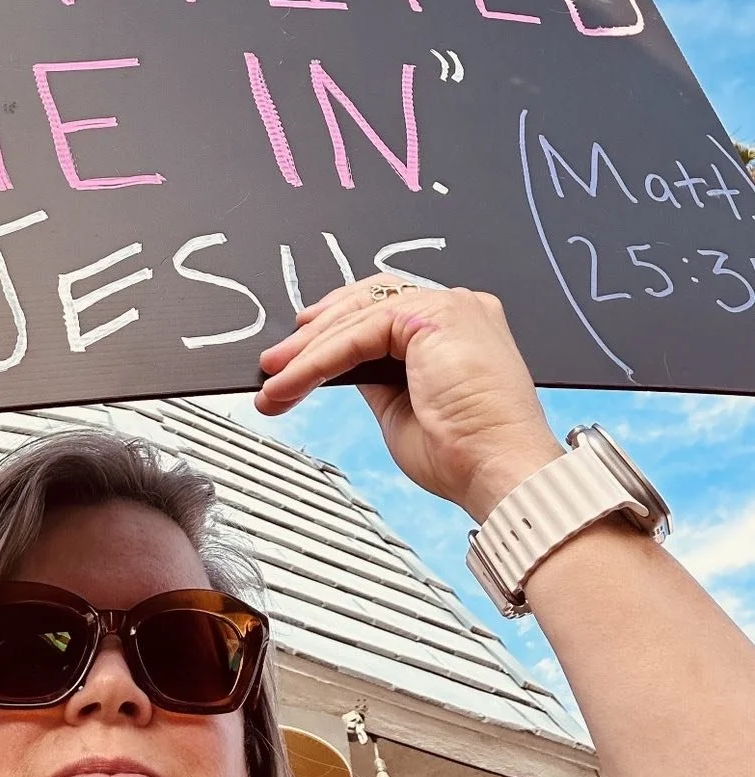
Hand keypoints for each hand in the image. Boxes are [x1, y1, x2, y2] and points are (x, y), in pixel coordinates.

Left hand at [256, 283, 562, 521]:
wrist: (500, 473)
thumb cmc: (465, 456)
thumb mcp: (401, 409)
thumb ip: (375, 379)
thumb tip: (339, 366)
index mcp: (455, 327)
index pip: (384, 308)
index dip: (335, 325)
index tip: (297, 349)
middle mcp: (456, 307)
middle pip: (367, 302)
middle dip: (313, 334)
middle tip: (274, 363)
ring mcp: (449, 306)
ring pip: (358, 317)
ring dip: (307, 351)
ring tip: (274, 380)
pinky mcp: (434, 316)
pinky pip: (361, 333)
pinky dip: (321, 358)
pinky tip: (295, 380)